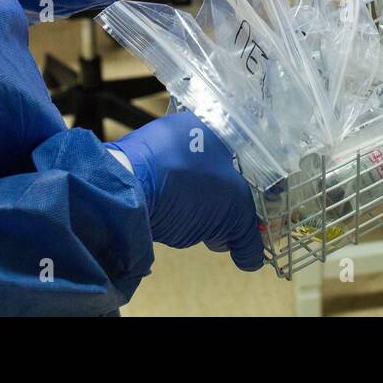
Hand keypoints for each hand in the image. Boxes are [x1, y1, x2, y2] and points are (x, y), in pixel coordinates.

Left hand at [106, 112, 262, 270]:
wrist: (125, 190)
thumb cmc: (186, 185)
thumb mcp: (232, 211)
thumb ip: (248, 234)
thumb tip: (252, 258)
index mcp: (213, 124)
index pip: (246, 154)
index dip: (257, 187)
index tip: (258, 214)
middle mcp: (185, 128)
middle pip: (219, 171)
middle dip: (226, 205)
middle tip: (228, 230)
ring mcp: (158, 146)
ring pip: (192, 182)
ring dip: (200, 210)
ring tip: (202, 233)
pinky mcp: (137, 167)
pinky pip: (166, 188)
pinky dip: (174, 207)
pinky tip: (174, 223)